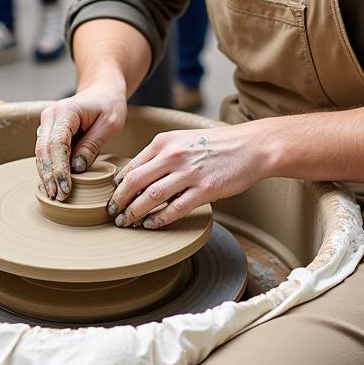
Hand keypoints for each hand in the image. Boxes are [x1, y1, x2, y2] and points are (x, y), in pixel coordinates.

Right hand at [35, 83, 128, 200]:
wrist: (102, 90)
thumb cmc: (109, 104)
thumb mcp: (110, 124)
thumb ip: (92, 145)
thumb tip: (76, 168)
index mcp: (66, 111)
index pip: (57, 144)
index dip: (59, 169)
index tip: (65, 189)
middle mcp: (50, 115)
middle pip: (43, 150)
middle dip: (49, 176)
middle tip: (57, 197)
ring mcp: (47, 123)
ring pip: (41, 153)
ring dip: (47, 175)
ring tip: (54, 195)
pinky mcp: (49, 131)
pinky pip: (46, 152)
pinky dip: (49, 168)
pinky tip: (53, 184)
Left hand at [107, 123, 267, 229]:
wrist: (250, 146)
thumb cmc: (216, 145)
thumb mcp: (183, 139)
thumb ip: (162, 154)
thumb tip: (139, 176)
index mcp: (164, 142)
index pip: (133, 166)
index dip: (119, 185)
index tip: (113, 197)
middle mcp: (173, 155)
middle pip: (135, 182)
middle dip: (120, 201)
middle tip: (113, 214)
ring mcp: (188, 173)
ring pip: (151, 197)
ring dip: (135, 213)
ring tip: (127, 223)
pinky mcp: (204, 190)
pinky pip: (174, 209)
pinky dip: (159, 219)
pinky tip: (152, 224)